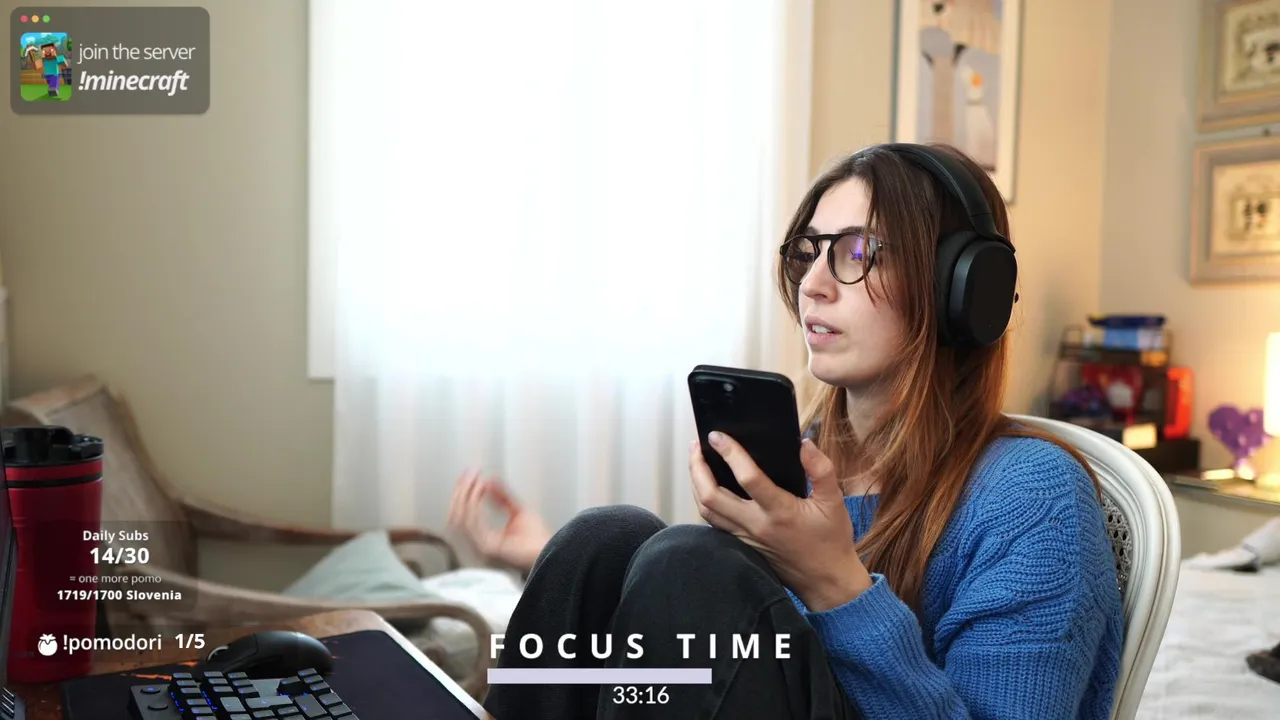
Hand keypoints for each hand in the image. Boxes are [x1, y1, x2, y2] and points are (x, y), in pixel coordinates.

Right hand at [447, 469, 551, 573]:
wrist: (553, 555)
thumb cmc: (540, 542)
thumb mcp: (518, 511)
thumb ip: (502, 496)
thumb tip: (489, 481)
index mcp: (484, 539)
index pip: (464, 516)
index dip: (463, 494)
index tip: (468, 477)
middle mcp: (479, 544)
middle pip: (457, 516)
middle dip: (461, 492)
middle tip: (468, 474)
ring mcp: (481, 547)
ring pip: (461, 518)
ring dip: (465, 495)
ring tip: (473, 479)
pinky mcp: (488, 547)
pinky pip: (473, 522)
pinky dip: (473, 503)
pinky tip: (479, 490)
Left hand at [689, 432, 872, 611]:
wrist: (826, 581)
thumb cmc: (831, 540)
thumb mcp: (833, 502)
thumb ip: (821, 470)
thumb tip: (805, 443)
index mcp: (779, 511)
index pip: (747, 477)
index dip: (730, 453)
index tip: (718, 435)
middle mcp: (756, 525)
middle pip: (711, 496)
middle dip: (697, 468)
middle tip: (696, 446)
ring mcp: (745, 537)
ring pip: (706, 510)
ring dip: (696, 484)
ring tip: (696, 462)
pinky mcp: (742, 546)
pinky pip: (714, 523)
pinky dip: (705, 503)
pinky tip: (707, 488)